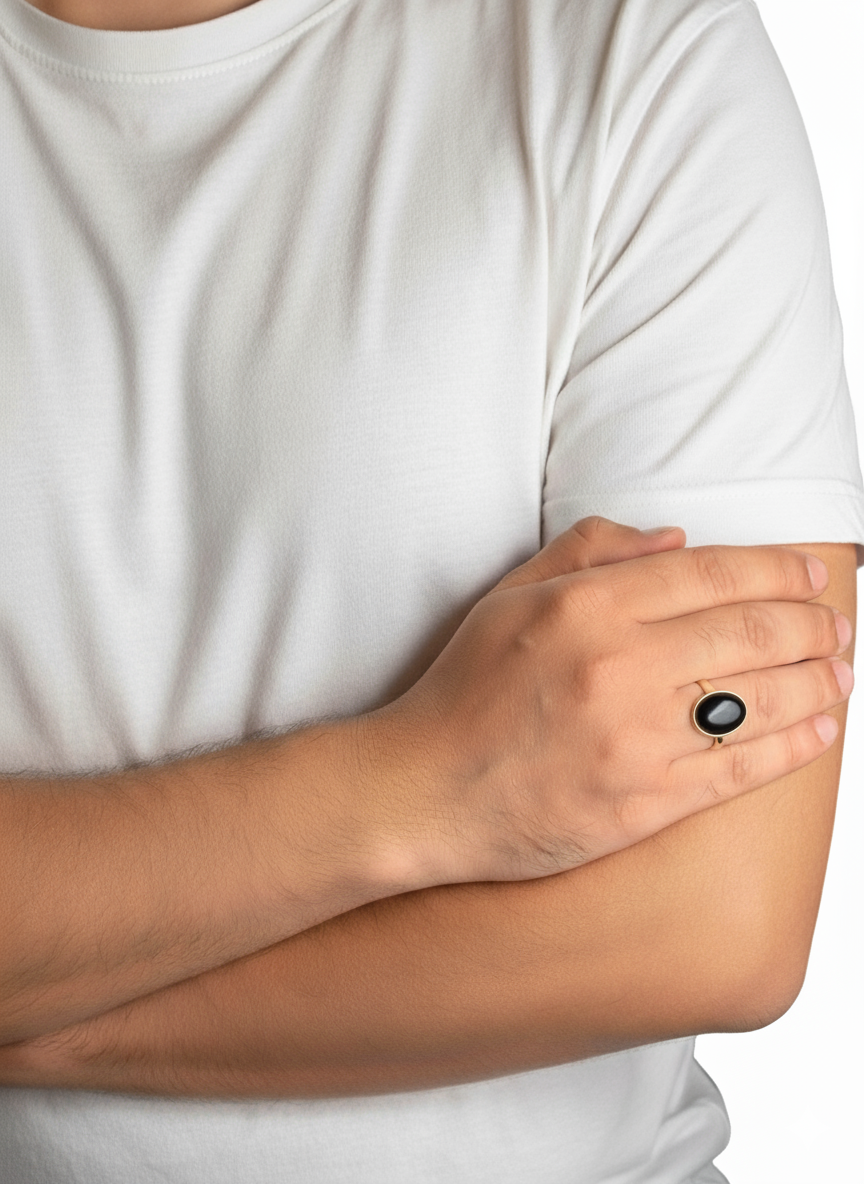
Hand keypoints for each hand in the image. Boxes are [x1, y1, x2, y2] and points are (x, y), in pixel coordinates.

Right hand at [365, 517, 852, 885]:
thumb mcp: (508, 598)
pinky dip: (792, 747)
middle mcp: (619, 667)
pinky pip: (738, 769)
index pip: (712, 574)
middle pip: (751, 633)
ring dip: (817, 682)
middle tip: (838, 625)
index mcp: (586, 607)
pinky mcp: (643, 803)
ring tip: (842, 672)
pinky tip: (821, 730)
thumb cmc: (463, 690)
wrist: (425, 790)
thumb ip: (589, 553)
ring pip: (758, 700)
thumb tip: (676, 539)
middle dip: (813, 624)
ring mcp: (635, 740)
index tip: (812, 573)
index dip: (778, 570)